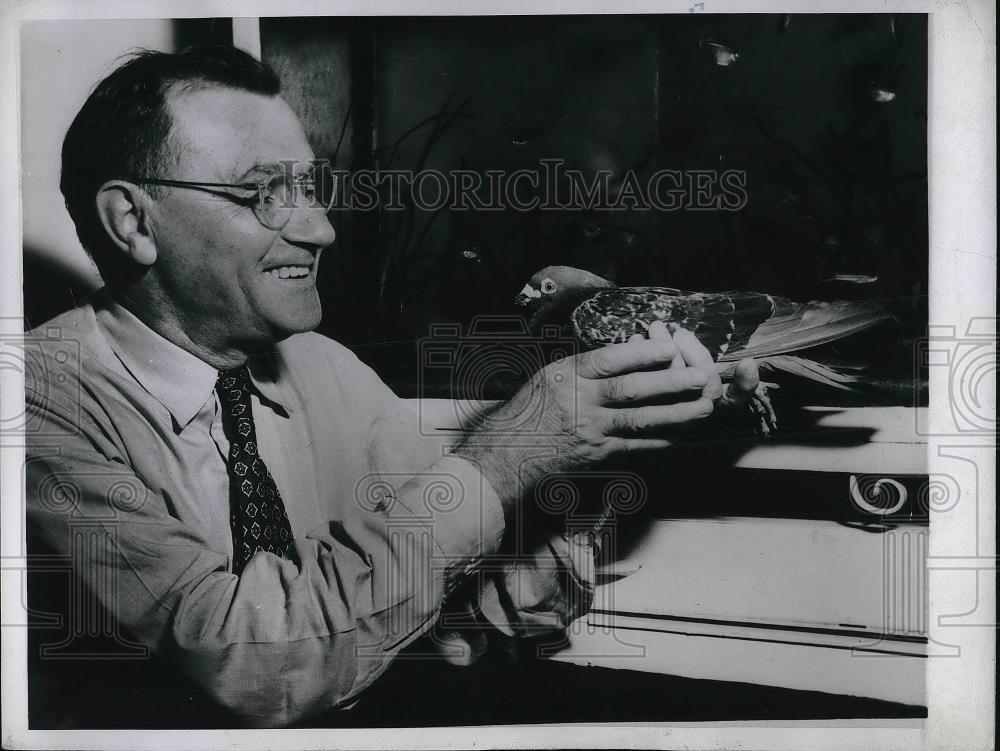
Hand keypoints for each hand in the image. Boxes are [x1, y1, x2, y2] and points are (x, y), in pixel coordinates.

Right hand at [454, 321, 722, 511]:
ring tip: (705, 404)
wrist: (505, 454)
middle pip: (630, 390)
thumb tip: (636, 351)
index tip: (669, 346)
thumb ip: (588, 365)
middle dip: (670, 382)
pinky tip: (685, 432)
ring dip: (677, 412)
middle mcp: (579, 402)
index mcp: (566, 375)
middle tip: (701, 375)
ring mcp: (590, 432)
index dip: (642, 354)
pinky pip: (637, 446)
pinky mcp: (598, 455)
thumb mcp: (550, 375)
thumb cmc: (530, 409)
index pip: (608, 361)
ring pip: (641, 421)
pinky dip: (664, 439)